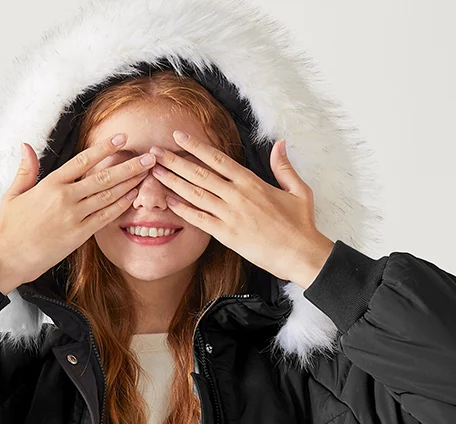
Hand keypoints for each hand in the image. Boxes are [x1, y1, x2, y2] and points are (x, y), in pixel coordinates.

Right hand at [0, 134, 155, 294]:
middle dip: (129, 165)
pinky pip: (105, 217)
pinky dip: (121, 205)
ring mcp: (74, 217)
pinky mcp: (79, 235)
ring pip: (108, 195)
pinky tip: (133, 196)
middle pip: (103, 177)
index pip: (83, 160)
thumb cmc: (11, 227)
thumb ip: (25, 170)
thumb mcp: (14, 194)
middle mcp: (65, 197)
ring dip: (130, 183)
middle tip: (149, 156)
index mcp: (50, 184)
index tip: (122, 139)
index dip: (104, 148)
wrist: (11, 258)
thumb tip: (27, 146)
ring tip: (147, 173)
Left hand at [148, 131, 334, 288]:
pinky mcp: (227, 235)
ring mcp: (231, 215)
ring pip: (196, 194)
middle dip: (174, 161)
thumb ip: (284, 167)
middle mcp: (237, 195)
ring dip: (173, 182)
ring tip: (155, 172)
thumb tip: (280, 144)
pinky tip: (169, 202)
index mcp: (252, 182)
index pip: (218, 159)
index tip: (179, 137)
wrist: (301, 253)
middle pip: (200, 173)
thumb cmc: (300, 224)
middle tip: (155, 152)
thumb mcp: (298, 190)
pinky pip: (200, 220)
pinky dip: (183, 210)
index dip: (196, 146)